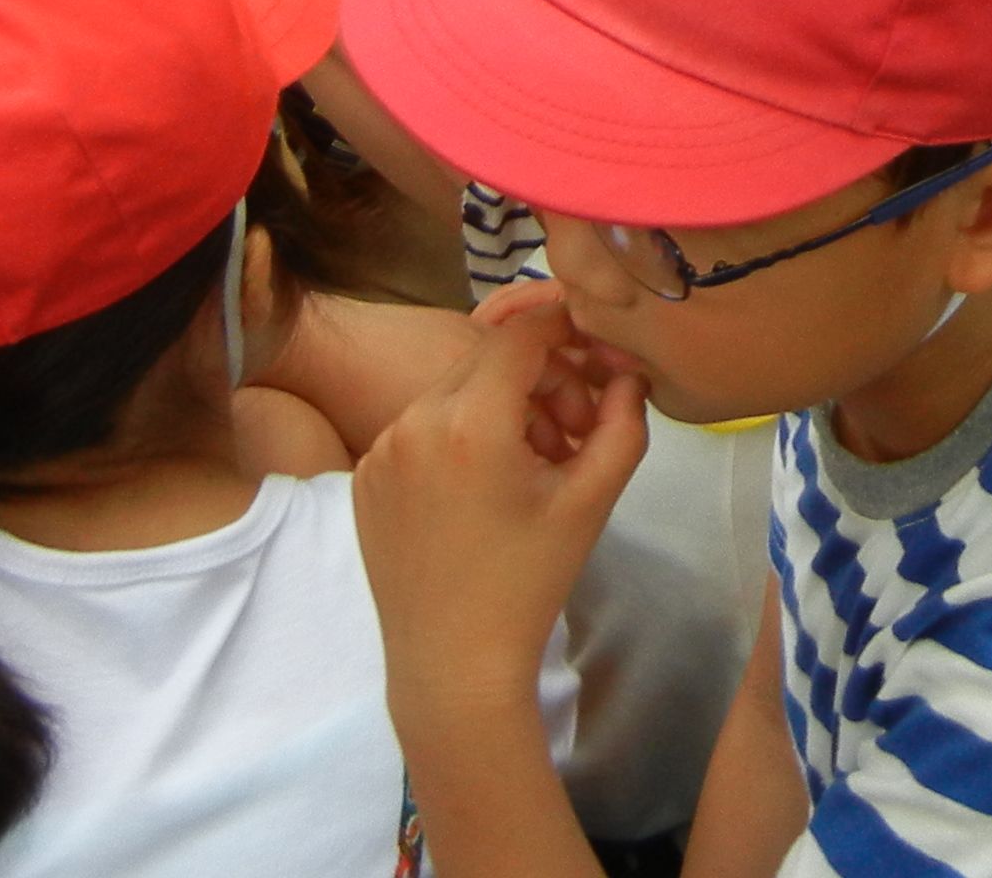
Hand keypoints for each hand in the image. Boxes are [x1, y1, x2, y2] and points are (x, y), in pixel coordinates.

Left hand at [352, 287, 645, 704]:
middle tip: (577, 428)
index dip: (566, 327)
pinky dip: (462, 435)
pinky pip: (422, 426)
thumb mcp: (592, 499)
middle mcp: (414, 421)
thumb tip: (627, 372)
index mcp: (471, 422)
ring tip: (538, 462)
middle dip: (543, 376)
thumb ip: (622, 420)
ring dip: (504, 406)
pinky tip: (489, 487)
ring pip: (456, 391)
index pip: (523, 333)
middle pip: (490, 358)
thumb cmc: (529, 582)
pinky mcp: (364, 475)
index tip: (597, 348)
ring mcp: (380, 448)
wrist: (452, 664)